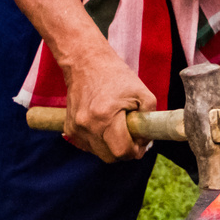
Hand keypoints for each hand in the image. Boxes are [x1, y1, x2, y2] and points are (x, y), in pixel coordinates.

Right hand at [62, 46, 156, 162]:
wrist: (85, 63)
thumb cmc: (116, 76)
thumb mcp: (142, 93)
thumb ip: (150, 119)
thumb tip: (146, 140)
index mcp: (105, 117)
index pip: (122, 151)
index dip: (136, 150)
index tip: (140, 142)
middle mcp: (87, 125)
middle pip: (111, 157)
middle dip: (125, 151)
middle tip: (132, 137)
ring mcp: (76, 128)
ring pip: (100, 153)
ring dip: (112, 147)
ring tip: (118, 128)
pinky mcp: (69, 128)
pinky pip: (89, 146)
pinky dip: (100, 142)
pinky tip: (105, 127)